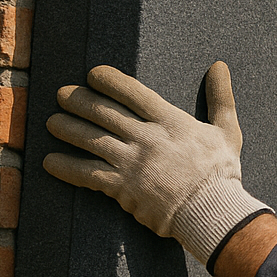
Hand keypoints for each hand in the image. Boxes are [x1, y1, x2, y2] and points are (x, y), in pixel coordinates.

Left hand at [44, 62, 269, 264]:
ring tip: (52, 122)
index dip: (109, 80)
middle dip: (79, 101)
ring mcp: (132, 163)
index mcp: (171, 121)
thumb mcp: (227, 130)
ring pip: (90, 140)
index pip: (133, 92)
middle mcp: (147, 138)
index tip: (92, 75)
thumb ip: (221, 97)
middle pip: (104, 112)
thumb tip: (219, 66)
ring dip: (67, 129)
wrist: (211, 210)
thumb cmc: (221, 171)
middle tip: (62, 94)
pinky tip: (49, 161)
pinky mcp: (122, 188)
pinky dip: (66, 167)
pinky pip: (86, 174)